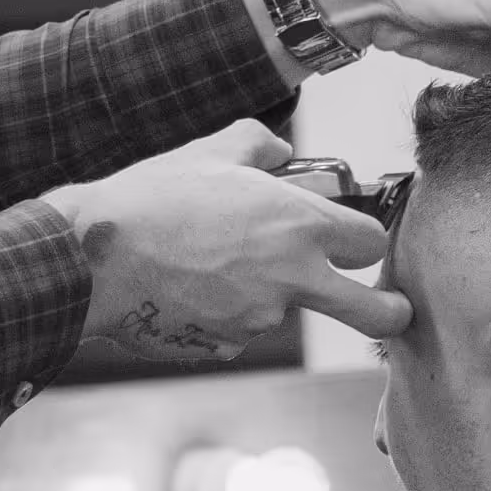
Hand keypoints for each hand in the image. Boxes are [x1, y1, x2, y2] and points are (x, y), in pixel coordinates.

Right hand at [43, 121, 406, 365]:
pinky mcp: (226, 345)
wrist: (97, 257)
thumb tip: (279, 152)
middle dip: (389, 313)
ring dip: (264, 296)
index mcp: (301, 223)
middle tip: (394, 313)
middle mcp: (293, 277)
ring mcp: (261, 319)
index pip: (370, 242)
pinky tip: (185, 288)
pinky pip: (237, 330)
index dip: (365, 241)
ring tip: (206, 263)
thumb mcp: (213, 151)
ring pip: (283, 311)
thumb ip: (260, 146)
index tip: (358, 244)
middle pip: (370, 311)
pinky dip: (221, 314)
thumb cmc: (154, 198)